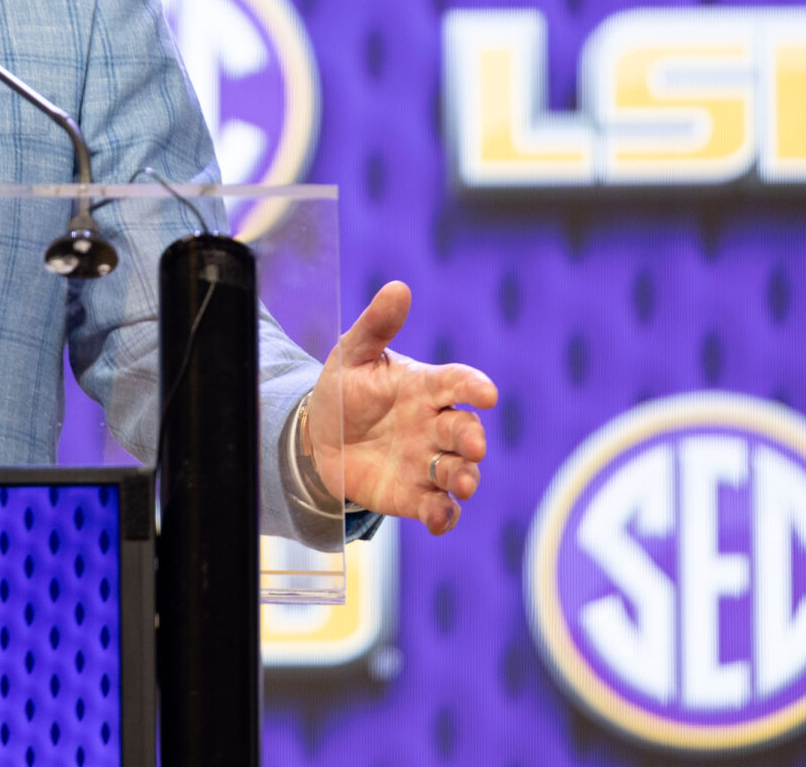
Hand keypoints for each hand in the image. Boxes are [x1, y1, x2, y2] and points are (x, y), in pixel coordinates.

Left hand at [306, 281, 497, 535]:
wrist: (319, 438)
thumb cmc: (345, 390)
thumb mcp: (352, 354)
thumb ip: (377, 325)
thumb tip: (398, 287)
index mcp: (425, 387)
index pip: (458, 383)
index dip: (474, 386)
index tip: (487, 392)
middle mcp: (434, 425)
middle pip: (465, 430)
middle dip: (472, 438)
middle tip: (473, 445)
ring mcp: (426, 462)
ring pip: (458, 472)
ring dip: (466, 478)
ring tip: (464, 484)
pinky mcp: (414, 494)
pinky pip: (437, 508)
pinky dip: (444, 516)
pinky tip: (441, 518)